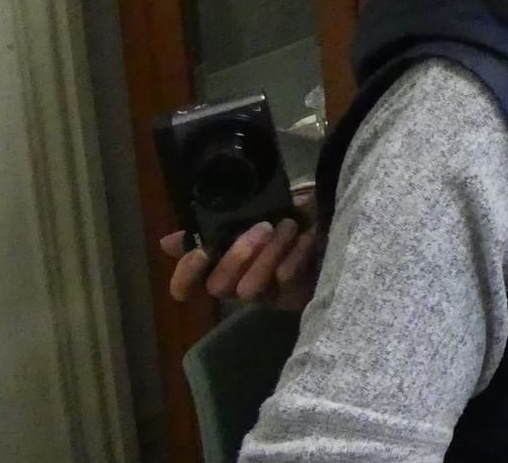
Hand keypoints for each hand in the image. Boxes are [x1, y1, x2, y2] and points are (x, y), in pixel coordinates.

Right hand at [159, 217, 319, 308]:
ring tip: (288, 227)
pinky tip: (307, 238)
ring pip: (249, 289)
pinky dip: (296, 256)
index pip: (189, 284)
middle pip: (219, 286)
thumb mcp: (255, 210)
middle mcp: (241, 283)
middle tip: (261, 228)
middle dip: (236, 256)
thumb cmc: (293, 215)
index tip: (199, 253)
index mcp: (225, 263)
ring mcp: (268, 294)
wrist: (341, 219)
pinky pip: (285, 284)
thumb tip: (166, 243)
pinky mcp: (294, 297)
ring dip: (268, 255)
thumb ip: (215, 227)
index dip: (186, 275)